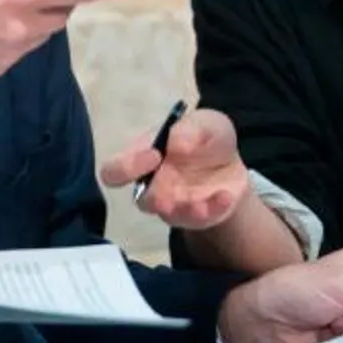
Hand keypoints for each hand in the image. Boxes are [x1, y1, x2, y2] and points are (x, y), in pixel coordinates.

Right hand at [97, 108, 249, 228]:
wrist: (229, 164)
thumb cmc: (203, 139)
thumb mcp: (205, 123)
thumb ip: (191, 127)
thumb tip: (177, 141)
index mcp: (142, 158)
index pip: (114, 171)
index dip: (125, 167)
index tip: (154, 154)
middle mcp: (152, 186)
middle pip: (140, 200)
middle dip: (154, 198)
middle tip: (168, 194)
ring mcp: (174, 205)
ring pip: (171, 216)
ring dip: (184, 211)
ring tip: (199, 206)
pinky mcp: (198, 217)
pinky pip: (202, 220)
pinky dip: (214, 209)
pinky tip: (226, 196)